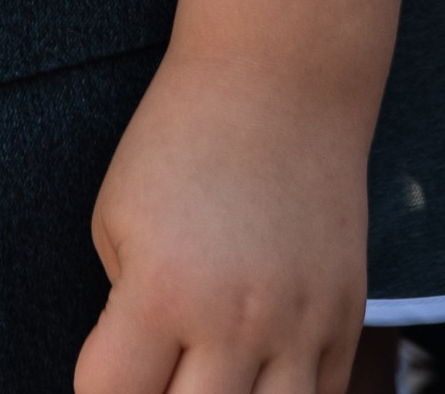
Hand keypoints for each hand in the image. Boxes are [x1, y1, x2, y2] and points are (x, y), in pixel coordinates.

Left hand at [77, 51, 369, 392]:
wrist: (280, 81)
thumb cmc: (178, 143)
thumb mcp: (117, 219)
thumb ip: (124, 319)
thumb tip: (141, 382)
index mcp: (164, 288)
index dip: (99, 392)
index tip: (105, 372)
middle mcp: (237, 321)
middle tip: (156, 368)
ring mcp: (301, 328)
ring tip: (210, 371)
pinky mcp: (345, 322)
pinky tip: (253, 375)